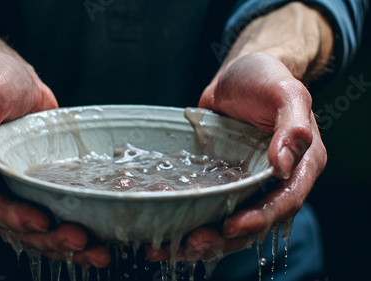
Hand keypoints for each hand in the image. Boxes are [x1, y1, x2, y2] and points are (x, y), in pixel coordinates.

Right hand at [0, 52, 109, 265]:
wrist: (16, 77)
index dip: (12, 217)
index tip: (41, 222)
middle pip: (15, 226)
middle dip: (47, 239)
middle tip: (81, 241)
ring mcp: (20, 189)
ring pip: (37, 229)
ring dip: (65, 245)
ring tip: (98, 252)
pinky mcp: (43, 186)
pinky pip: (55, 214)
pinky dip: (72, 230)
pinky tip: (98, 241)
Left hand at [146, 52, 326, 261]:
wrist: (238, 75)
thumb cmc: (266, 78)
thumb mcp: (285, 93)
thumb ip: (293, 126)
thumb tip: (284, 166)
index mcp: (302, 165)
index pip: (286, 200)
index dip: (262, 218)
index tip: (233, 225)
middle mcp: (276, 181)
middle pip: (256, 221)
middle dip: (226, 237)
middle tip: (194, 242)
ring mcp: (247, 183)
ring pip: (231, 220)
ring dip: (205, 238)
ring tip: (173, 247)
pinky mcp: (223, 181)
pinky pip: (211, 205)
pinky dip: (192, 219)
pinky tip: (167, 229)